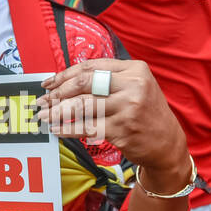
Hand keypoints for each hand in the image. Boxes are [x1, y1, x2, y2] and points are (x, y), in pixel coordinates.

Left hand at [36, 59, 189, 182]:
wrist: (167, 144)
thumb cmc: (146, 114)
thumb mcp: (137, 87)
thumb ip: (109, 80)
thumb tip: (68, 82)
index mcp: (135, 70)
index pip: (91, 67)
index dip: (65, 74)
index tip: (49, 83)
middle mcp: (133, 86)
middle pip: (85, 83)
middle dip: (59, 92)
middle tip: (43, 101)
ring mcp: (128, 108)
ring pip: (83, 106)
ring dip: (58, 111)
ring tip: (44, 116)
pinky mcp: (122, 130)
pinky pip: (86, 128)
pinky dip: (68, 129)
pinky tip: (57, 130)